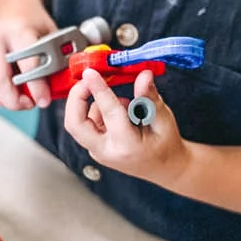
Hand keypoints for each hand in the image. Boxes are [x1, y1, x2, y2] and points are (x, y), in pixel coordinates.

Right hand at [0, 0, 57, 109]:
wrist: (11, 1)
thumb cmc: (31, 21)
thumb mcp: (50, 36)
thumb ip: (52, 63)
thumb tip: (54, 92)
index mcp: (19, 29)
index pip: (28, 66)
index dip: (37, 88)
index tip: (43, 101)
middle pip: (0, 80)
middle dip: (15, 100)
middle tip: (28, 103)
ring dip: (4, 90)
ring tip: (16, 81)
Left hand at [64, 69, 189, 185]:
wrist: (163, 168)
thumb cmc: (165, 145)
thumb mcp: (164, 120)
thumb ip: (150, 97)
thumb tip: (144, 75)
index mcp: (126, 145)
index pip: (108, 112)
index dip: (98, 89)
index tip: (91, 72)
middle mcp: (106, 151)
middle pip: (75, 124)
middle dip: (76, 97)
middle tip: (87, 79)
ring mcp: (97, 151)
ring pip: (78, 122)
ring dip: (92, 104)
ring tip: (124, 106)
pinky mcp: (94, 146)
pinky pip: (87, 123)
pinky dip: (97, 111)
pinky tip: (119, 114)